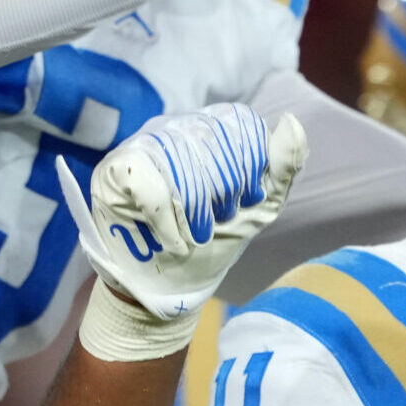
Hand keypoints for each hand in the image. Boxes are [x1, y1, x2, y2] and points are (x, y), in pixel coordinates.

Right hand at [57, 104, 308, 359]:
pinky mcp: (114, 170)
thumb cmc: (214, 240)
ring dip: (194, 214)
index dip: (247, 169)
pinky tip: (171, 242)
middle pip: (212, 143)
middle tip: (213, 226)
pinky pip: (149, 185)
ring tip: (192, 236)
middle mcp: (176, 126)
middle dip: (222, 196)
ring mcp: (142, 144)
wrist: (173, 284)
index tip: (242, 203)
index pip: (240, 124)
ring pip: (181, 163)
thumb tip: (291, 120)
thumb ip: (282, 165)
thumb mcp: (260, 206)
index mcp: (212, 127)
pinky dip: (166, 223)